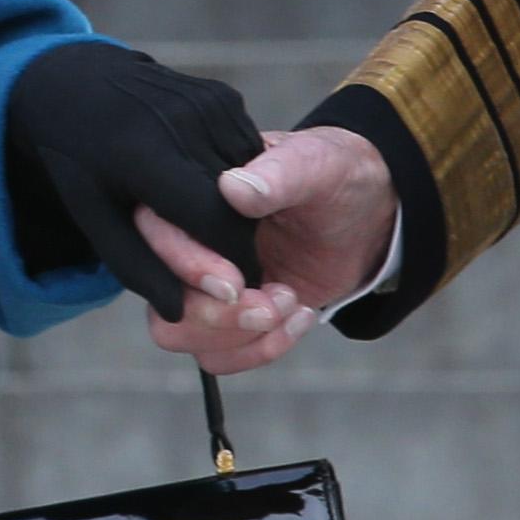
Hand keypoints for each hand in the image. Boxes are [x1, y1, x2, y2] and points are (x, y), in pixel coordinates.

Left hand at [3, 40, 265, 315]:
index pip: (213, 220)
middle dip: (237, 245)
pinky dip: (242, 181)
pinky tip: (209, 187)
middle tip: (222, 268)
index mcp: (143, 153)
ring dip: (243, 214)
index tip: (230, 289)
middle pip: (239, 205)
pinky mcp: (222, 95)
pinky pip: (248, 153)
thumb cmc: (78, 163)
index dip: (229, 262)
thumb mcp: (94, 219)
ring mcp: (207, 101)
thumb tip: (180, 313)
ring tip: (206, 224)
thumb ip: (139, 268)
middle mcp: (182, 118)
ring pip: (252, 179)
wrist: (74, 84)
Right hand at [140, 126, 397, 377]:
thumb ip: (279, 174)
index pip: (155, 232)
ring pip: (180, 334)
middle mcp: (188, 242)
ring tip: (292, 303)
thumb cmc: (333, 175)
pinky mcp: (230, 316)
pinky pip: (217, 355)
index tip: (235, 283)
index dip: (186, 264)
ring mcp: (204, 284)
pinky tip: (302, 315)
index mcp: (193, 193)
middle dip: (216, 316)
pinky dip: (261, 349)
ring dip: (238, 337)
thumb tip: (233, 188)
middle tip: (275, 304)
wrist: (364, 214)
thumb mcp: (316, 164)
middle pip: (163, 298)